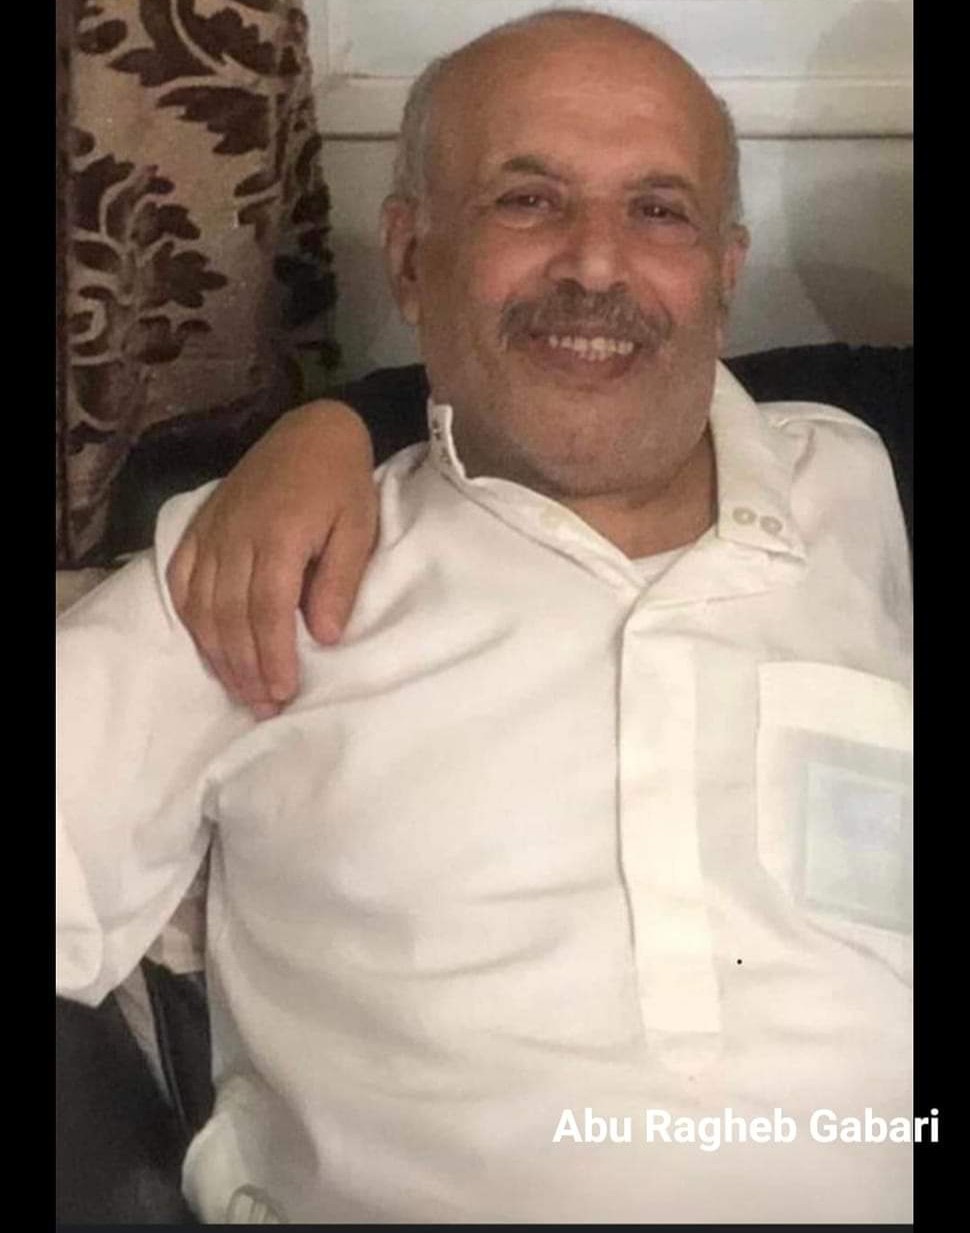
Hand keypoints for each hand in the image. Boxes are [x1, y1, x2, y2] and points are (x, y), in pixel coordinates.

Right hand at [167, 400, 377, 717]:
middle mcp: (236, 537)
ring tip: (240, 690)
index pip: (268, 610)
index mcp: (278, 536)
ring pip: (202, 605)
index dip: (272, 656)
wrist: (311, 430)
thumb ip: (340, 581)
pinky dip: (190, 618)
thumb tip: (325, 637)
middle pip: (230, 616)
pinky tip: (206, 647)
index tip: (283, 692)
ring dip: (218, 654)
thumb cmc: (343, 482)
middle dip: (246, 668)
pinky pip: (182, 579)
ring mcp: (213, 531)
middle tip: (264, 706)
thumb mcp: (359, 528)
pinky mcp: (201, 527)